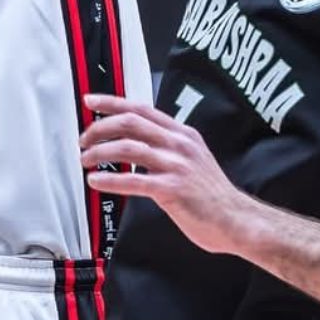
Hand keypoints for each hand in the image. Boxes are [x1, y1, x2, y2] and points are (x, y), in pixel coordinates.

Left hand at [81, 94, 259, 255]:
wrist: (236, 219)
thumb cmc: (213, 195)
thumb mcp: (193, 159)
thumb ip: (168, 148)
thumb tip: (137, 144)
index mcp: (183, 135)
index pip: (141, 108)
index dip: (112, 102)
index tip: (91, 100)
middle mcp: (179, 144)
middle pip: (130, 122)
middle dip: (100, 128)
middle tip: (83, 139)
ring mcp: (176, 165)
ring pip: (128, 147)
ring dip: (100, 152)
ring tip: (86, 160)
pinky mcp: (172, 188)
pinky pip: (133, 180)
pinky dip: (110, 180)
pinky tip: (96, 181)